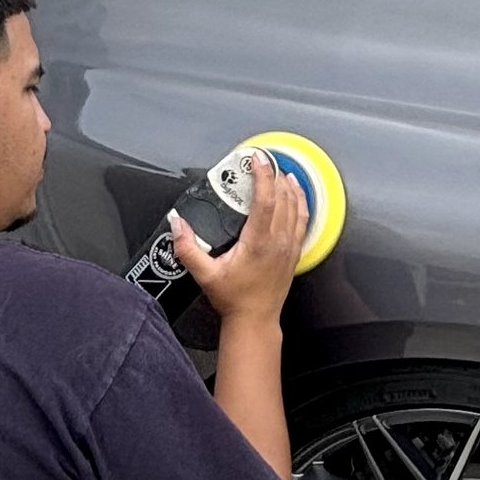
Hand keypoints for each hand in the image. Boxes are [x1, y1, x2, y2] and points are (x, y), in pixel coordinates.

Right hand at [172, 149, 308, 324]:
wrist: (255, 321)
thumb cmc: (234, 300)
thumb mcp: (205, 274)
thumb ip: (187, 247)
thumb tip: (177, 223)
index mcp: (258, 243)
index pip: (265, 200)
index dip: (262, 175)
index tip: (257, 159)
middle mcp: (278, 242)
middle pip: (283, 198)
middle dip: (274, 174)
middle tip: (263, 160)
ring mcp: (289, 246)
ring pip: (296, 206)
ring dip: (288, 186)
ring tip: (280, 171)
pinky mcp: (294, 252)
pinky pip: (303, 220)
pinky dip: (300, 202)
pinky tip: (296, 194)